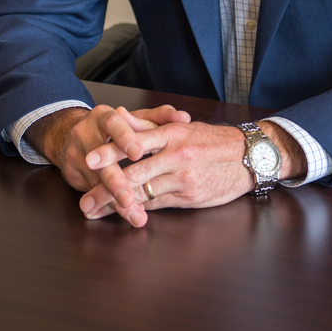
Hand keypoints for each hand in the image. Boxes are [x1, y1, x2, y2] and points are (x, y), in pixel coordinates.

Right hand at [25, 103, 190, 226]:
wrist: (74, 134)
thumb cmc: (116, 128)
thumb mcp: (135, 119)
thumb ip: (160, 117)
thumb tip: (183, 118)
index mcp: (103, 116)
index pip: (113, 124)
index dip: (125, 138)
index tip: (138, 153)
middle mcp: (85, 133)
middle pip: (99, 158)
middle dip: (116, 181)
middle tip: (131, 198)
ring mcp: (76, 154)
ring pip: (95, 181)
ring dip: (114, 200)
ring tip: (134, 214)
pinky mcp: (72, 173)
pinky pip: (91, 192)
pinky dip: (108, 206)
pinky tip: (123, 215)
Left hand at [79, 119, 306, 226]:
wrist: (248, 156)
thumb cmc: (212, 140)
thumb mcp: (182, 126)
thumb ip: (149, 125)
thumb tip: (120, 116)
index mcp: (173, 133)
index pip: (135, 142)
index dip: (111, 152)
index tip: (89, 159)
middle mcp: (176, 155)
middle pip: (134, 174)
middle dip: (105, 188)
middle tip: (83, 200)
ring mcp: (183, 178)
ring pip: (144, 193)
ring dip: (116, 205)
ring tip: (94, 211)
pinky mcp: (190, 196)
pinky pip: (158, 204)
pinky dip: (139, 210)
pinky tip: (123, 214)